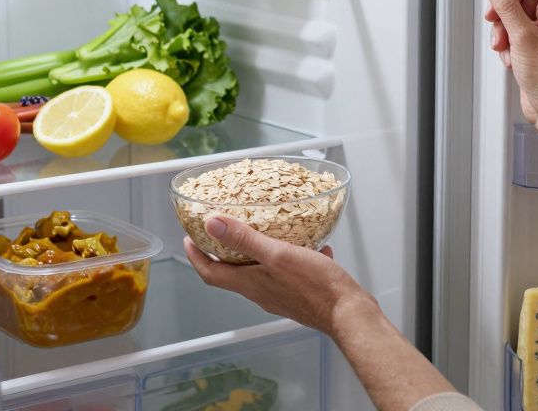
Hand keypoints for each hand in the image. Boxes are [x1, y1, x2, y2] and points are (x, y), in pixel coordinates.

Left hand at [183, 215, 375, 336]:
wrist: (348, 313)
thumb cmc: (315, 287)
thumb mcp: (277, 254)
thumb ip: (245, 239)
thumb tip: (212, 224)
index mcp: (250, 283)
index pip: (211, 273)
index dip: (196, 257)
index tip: (189, 239)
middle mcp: (261, 292)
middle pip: (233, 274)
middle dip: (224, 252)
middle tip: (222, 231)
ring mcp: (281, 295)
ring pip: (260, 272)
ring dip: (256, 253)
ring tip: (262, 232)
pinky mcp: (300, 295)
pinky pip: (288, 273)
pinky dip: (291, 257)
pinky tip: (309, 245)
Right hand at [483, 0, 537, 126]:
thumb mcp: (522, 36)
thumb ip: (507, 6)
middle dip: (503, 12)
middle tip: (494, 21)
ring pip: (513, 18)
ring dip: (503, 31)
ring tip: (504, 47)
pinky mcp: (535, 47)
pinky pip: (513, 35)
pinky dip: (507, 45)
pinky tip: (511, 59)